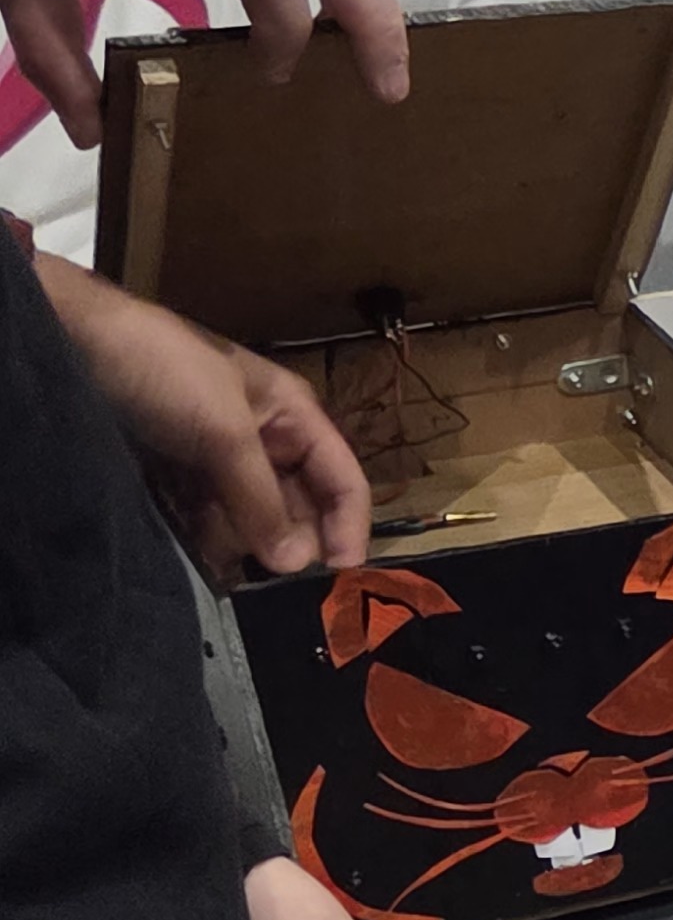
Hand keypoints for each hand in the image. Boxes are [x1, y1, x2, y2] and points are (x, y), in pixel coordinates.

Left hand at [40, 256, 365, 575]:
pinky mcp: (178, 472)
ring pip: (250, 516)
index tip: (339, 574)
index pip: (342, 480)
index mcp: (293, 417)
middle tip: (271, 577)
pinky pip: (205, 516)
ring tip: (227, 567)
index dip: (348, 526)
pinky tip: (199, 557)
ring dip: (243, 545)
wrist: (77, 341)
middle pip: (298, 505)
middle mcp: (263, 441)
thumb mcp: (224, 434)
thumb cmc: (167, 371)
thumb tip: (294, 564)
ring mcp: (218, 458)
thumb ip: (262, 500)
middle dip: (289, 541)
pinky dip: (206, 539)